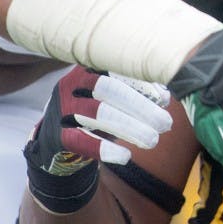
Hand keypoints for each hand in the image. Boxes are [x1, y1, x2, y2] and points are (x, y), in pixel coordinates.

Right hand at [24, 66, 172, 173]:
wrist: (58, 140)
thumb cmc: (97, 112)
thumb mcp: (115, 98)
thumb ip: (137, 93)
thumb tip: (166, 97)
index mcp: (90, 67)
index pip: (117, 68)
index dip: (143, 82)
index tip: (165, 100)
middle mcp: (73, 84)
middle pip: (108, 88)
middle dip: (140, 106)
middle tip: (165, 123)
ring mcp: (62, 109)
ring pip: (98, 113)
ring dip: (130, 127)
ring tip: (153, 140)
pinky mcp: (56, 136)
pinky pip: (81, 140)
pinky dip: (105, 148)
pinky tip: (126, 156)